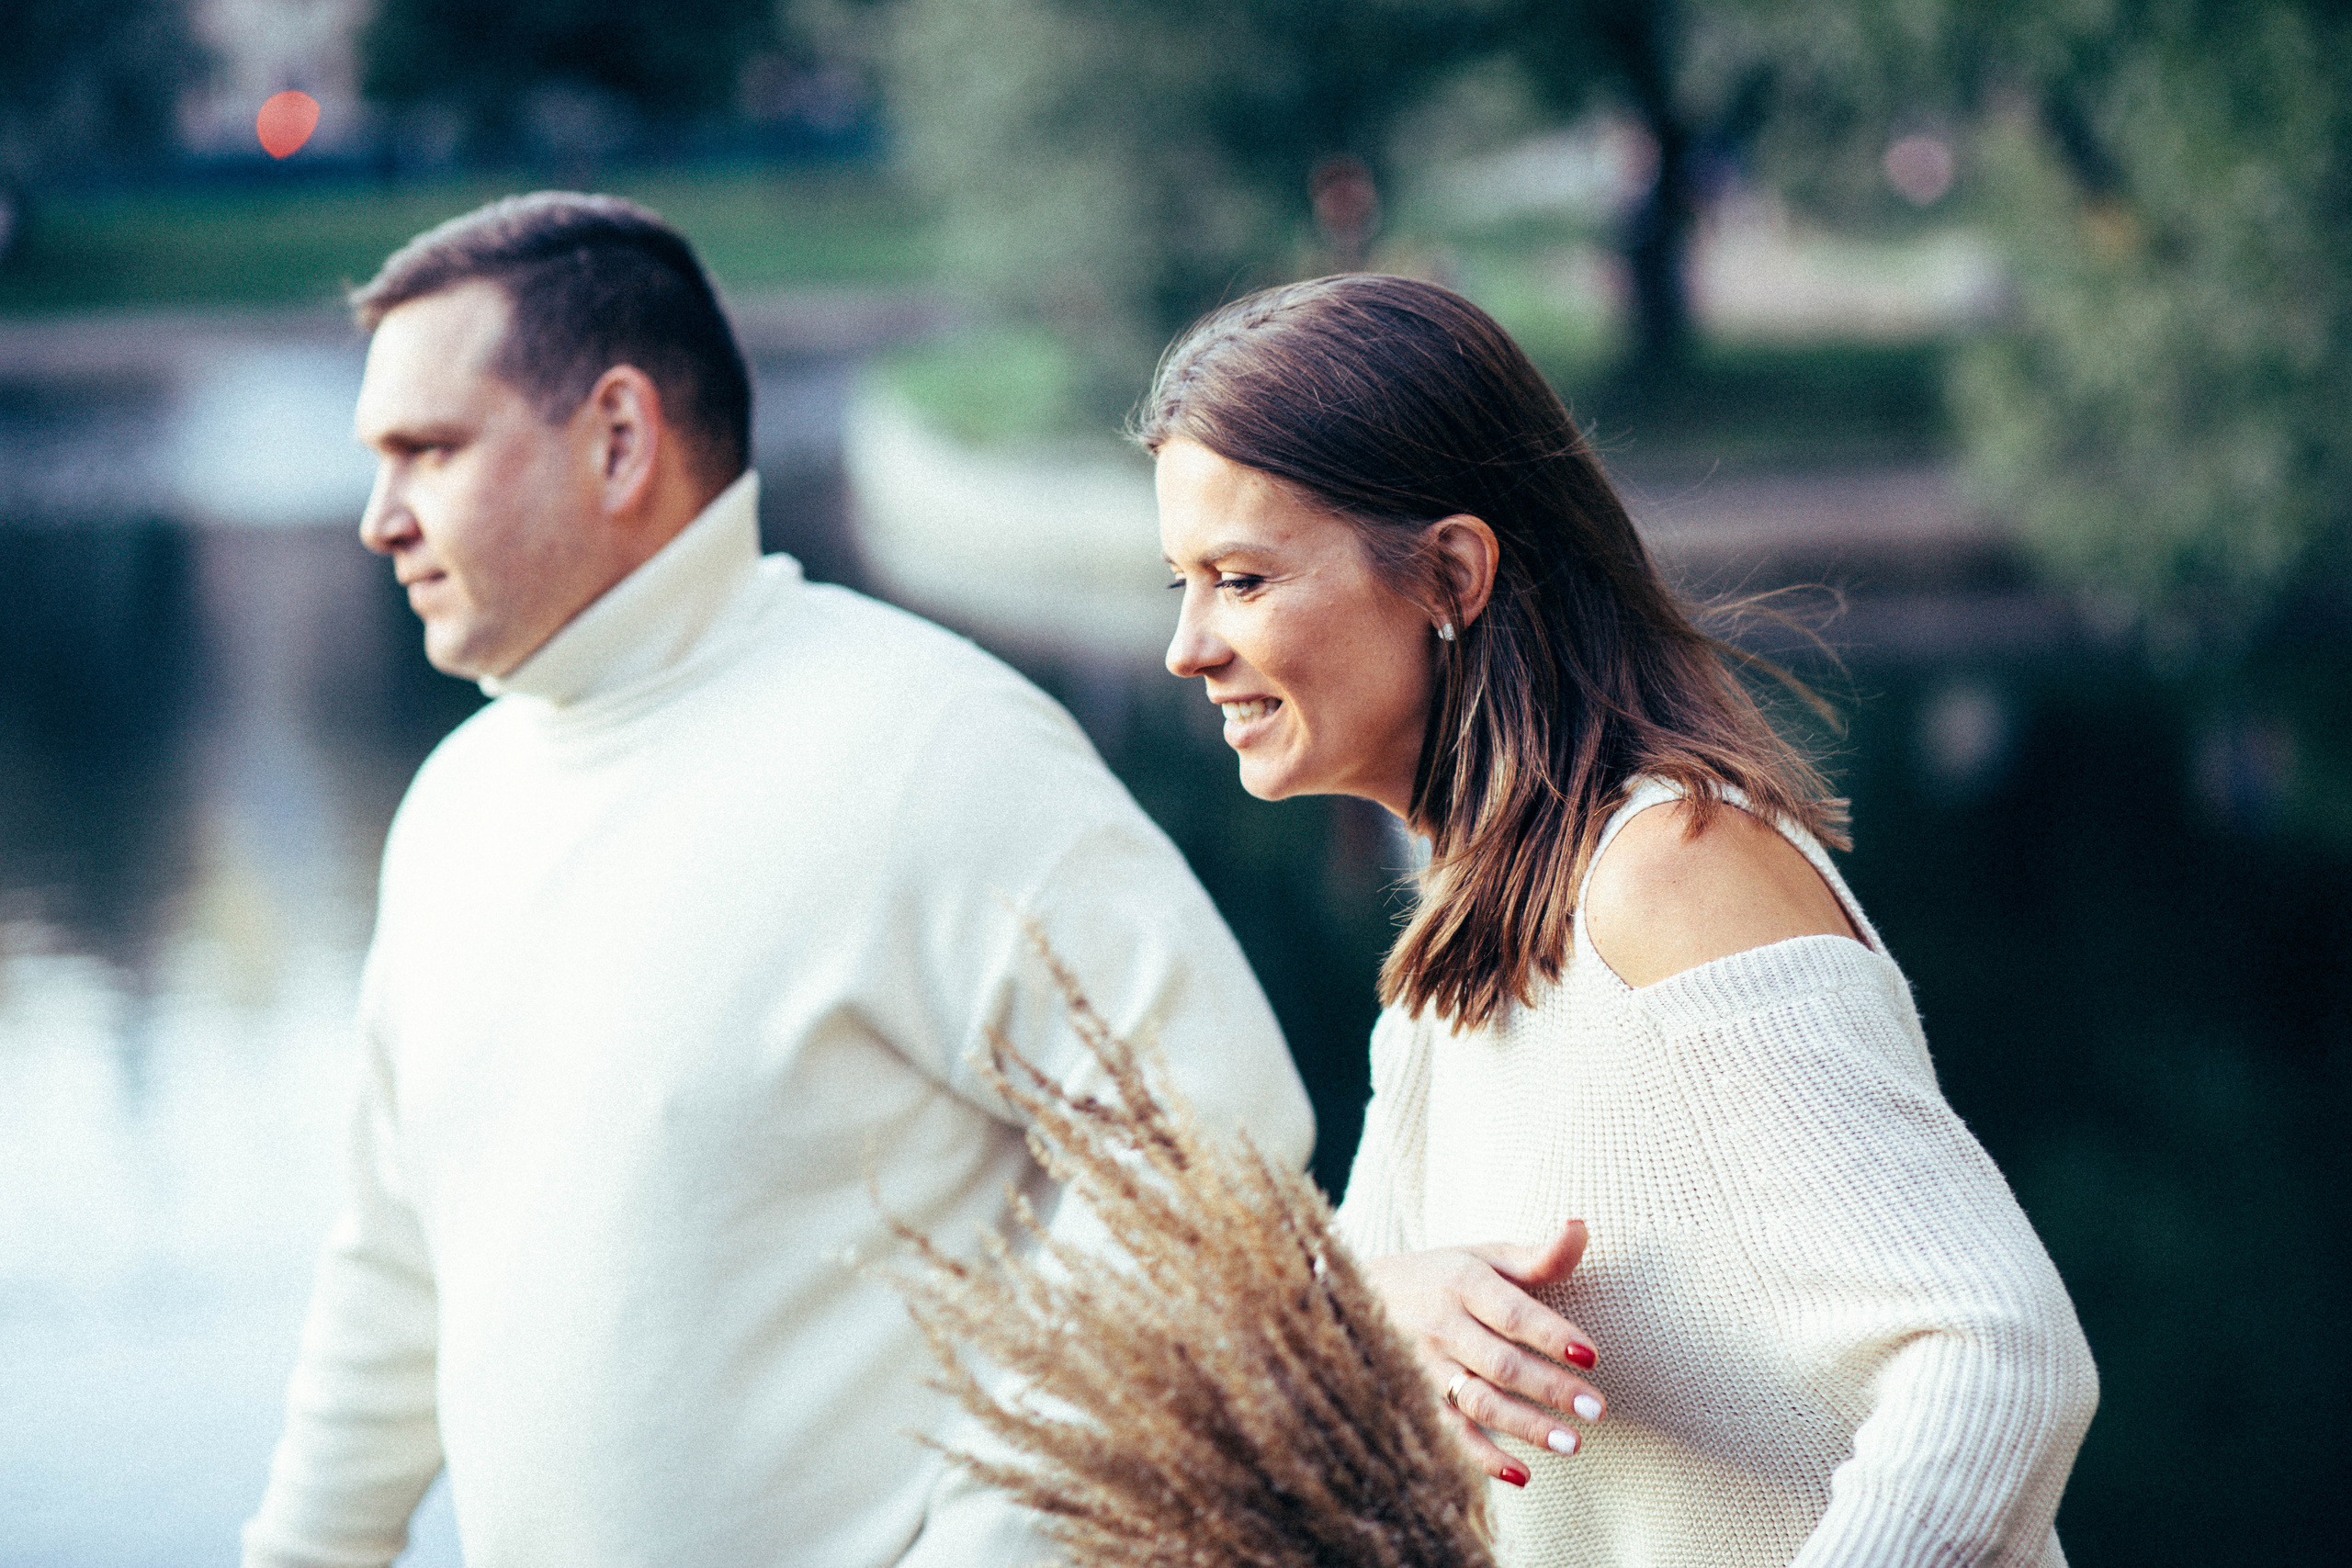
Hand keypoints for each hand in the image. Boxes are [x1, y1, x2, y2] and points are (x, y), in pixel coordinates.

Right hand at [1363, 1221, 1604, 1485]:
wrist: (1354, 1295)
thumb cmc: (1443, 1275)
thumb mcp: (1484, 1256)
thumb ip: (1537, 1255)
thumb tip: (1581, 1225)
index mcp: (1462, 1281)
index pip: (1512, 1311)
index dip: (1551, 1333)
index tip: (1591, 1354)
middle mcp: (1441, 1324)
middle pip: (1501, 1362)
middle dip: (1551, 1388)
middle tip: (1598, 1409)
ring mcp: (1425, 1365)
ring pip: (1478, 1401)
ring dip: (1524, 1426)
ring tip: (1571, 1444)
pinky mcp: (1416, 1398)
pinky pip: (1451, 1433)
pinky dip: (1483, 1457)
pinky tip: (1523, 1475)